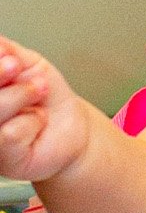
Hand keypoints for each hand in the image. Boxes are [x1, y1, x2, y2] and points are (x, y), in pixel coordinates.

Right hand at [0, 37, 90, 185]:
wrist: (72, 125)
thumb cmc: (45, 96)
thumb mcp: (27, 63)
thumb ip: (6, 51)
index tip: (12, 61)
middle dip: (3, 74)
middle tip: (18, 69)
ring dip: (23, 95)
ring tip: (37, 94)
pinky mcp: (2, 161)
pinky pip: (10, 134)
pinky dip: (32, 121)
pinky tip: (37, 123)